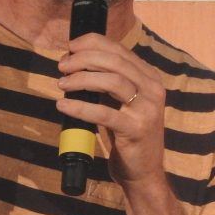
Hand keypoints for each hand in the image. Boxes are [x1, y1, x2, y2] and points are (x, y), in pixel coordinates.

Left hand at [56, 33, 166, 187]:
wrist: (143, 171)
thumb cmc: (126, 133)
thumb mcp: (121, 101)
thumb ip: (108, 80)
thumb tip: (73, 61)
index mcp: (150, 77)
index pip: (119, 49)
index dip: (92, 43)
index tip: (70, 47)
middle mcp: (153, 89)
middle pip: (115, 61)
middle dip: (83, 59)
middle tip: (62, 66)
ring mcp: (147, 109)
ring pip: (112, 81)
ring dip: (81, 79)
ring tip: (61, 84)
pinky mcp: (136, 129)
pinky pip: (103, 113)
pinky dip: (80, 107)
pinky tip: (63, 106)